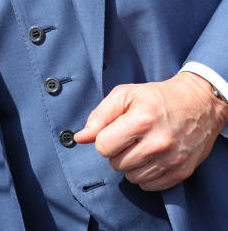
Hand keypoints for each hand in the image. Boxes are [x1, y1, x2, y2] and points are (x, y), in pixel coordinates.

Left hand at [74, 71, 227, 190]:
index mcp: (141, 120)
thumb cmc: (157, 97)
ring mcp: (172, 159)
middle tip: (129, 138)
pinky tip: (151, 158)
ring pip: (132, 177)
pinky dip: (146, 175)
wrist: (200, 103)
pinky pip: (150, 186)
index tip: (113, 131)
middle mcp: (158, 142)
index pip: (103, 147)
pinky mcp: (182, 172)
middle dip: (117, 152)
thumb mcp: (125, 95)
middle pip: (116, 164)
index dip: (104, 139)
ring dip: (131, 164)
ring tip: (141, 147)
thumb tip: (80, 138)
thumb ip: (99, 116)